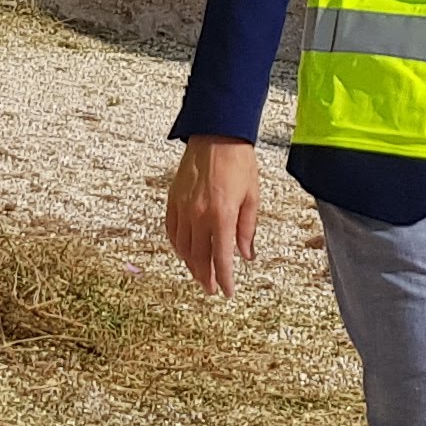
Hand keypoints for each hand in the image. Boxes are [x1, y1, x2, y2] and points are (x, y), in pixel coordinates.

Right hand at [166, 137, 263, 297]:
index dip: (225, 279)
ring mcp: (183, 207)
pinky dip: (178, 246)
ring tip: (201, 274)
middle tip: (213, 288)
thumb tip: (246, 254)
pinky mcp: (173, 199)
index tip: (228, 292)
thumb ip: (247, 229)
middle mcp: (199, 215)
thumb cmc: (238, 162)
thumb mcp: (252, 197)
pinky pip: (172, 231)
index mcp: (222, 215)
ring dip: (192, 265)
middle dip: (207, 277)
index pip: (221, 258)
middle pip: (200, 258)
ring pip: (184, 248)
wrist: (217, 134)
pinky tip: (185, 252)